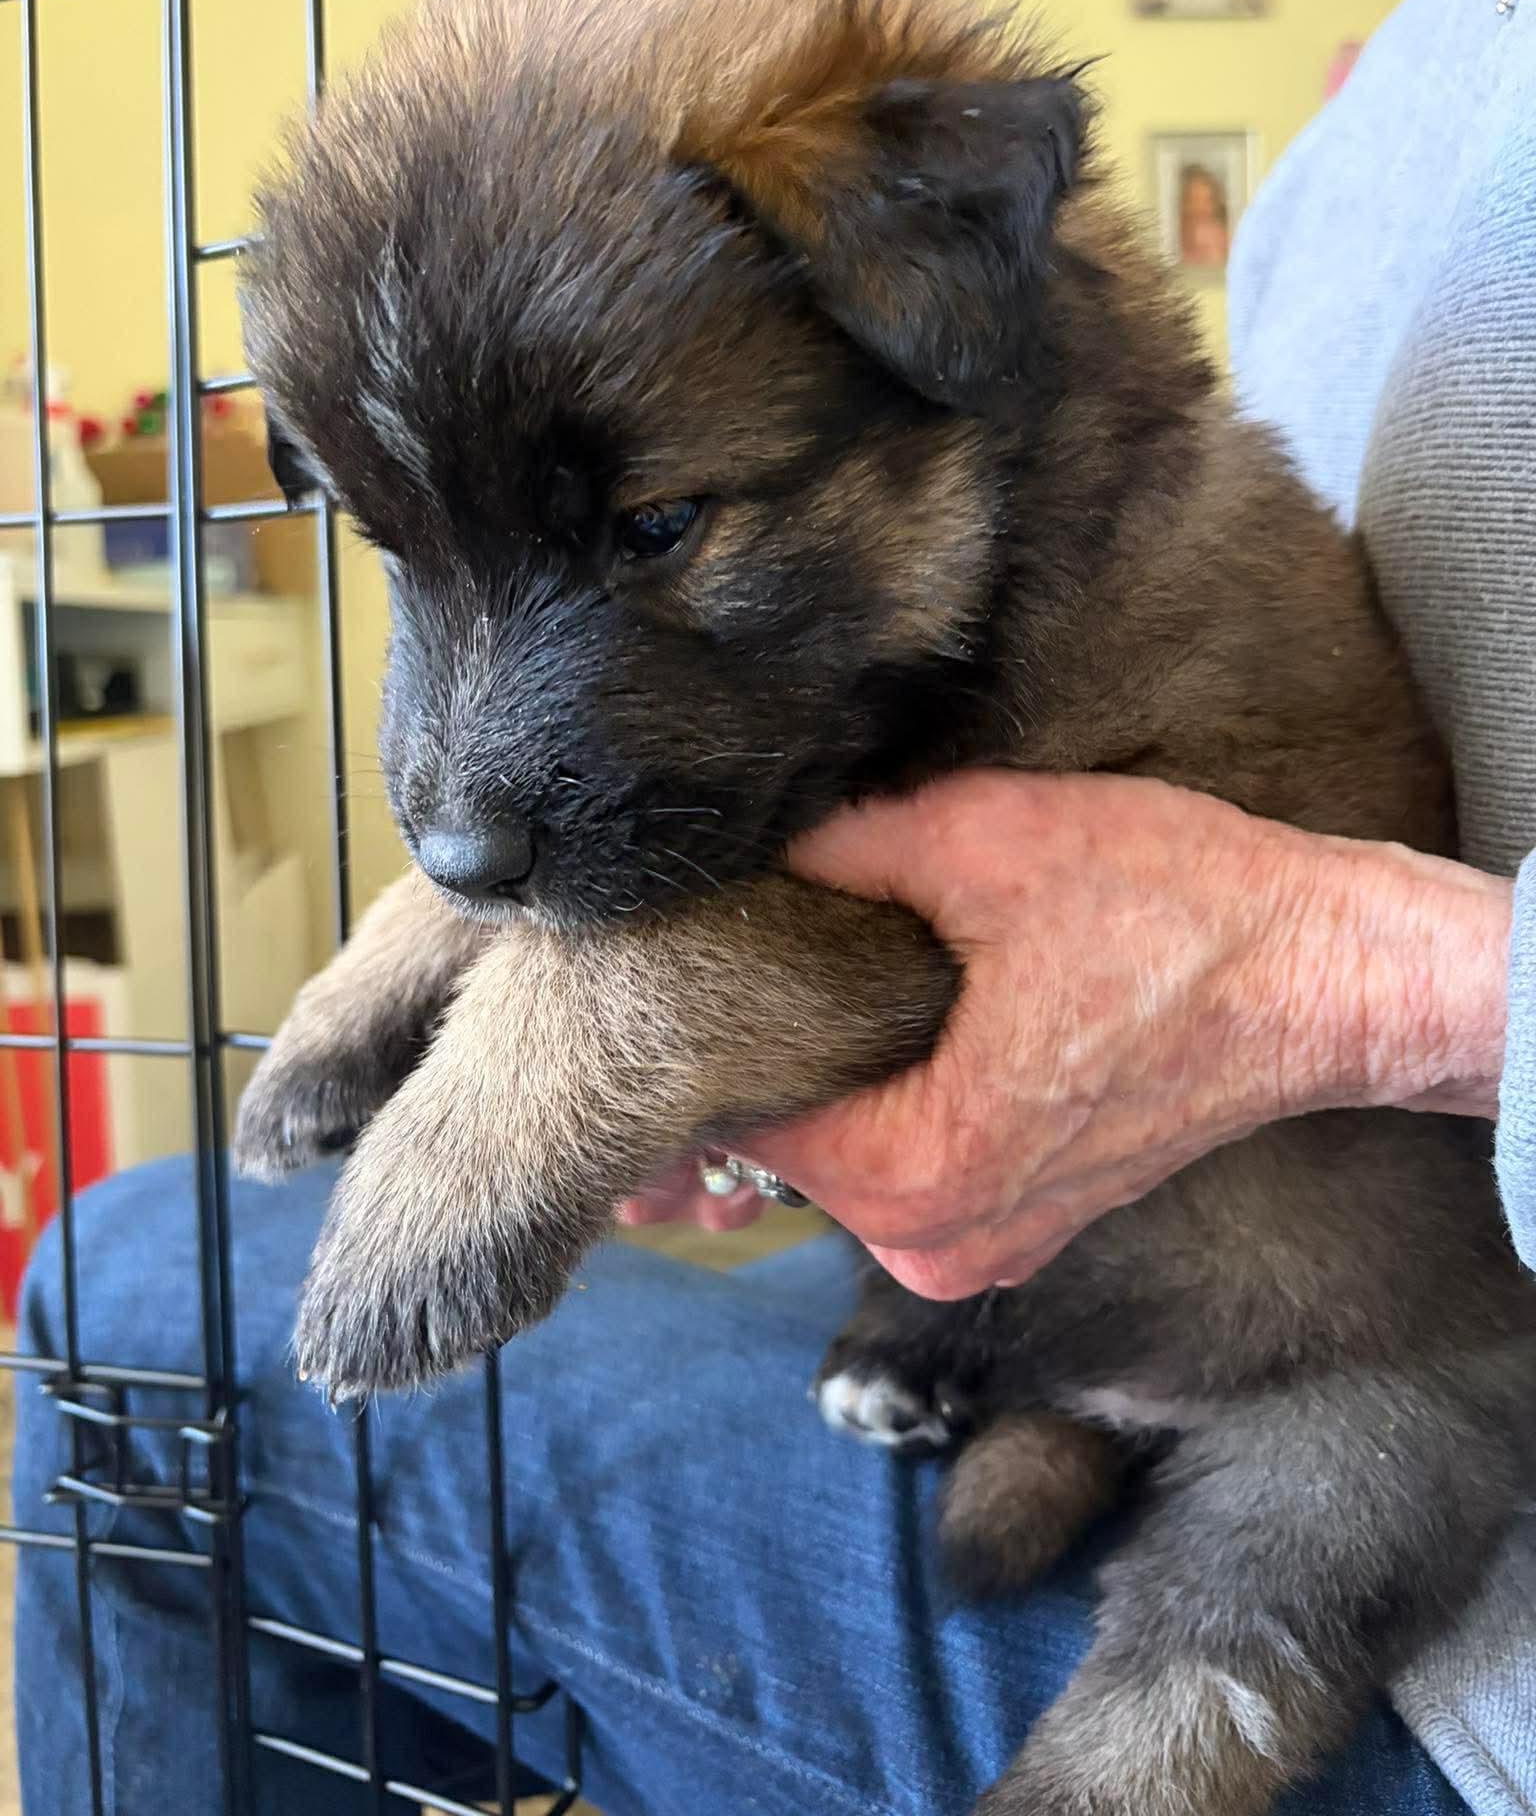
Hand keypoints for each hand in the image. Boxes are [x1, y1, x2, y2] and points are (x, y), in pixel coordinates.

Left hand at [630, 771, 1510, 1299]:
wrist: (1326, 975)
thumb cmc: (1177, 915)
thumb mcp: (985, 841)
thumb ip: (842, 850)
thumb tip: (755, 855)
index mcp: (916, 1174)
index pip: (744, 1114)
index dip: (723, 1025)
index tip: (725, 953)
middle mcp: (941, 1246)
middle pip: (792, 1142)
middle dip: (781, 1046)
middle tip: (792, 940)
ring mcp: (991, 1249)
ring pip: (852, 1154)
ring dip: (845, 1072)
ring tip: (864, 968)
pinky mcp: (1031, 1223)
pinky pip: (917, 1165)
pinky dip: (901, 1099)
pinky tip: (919, 1017)